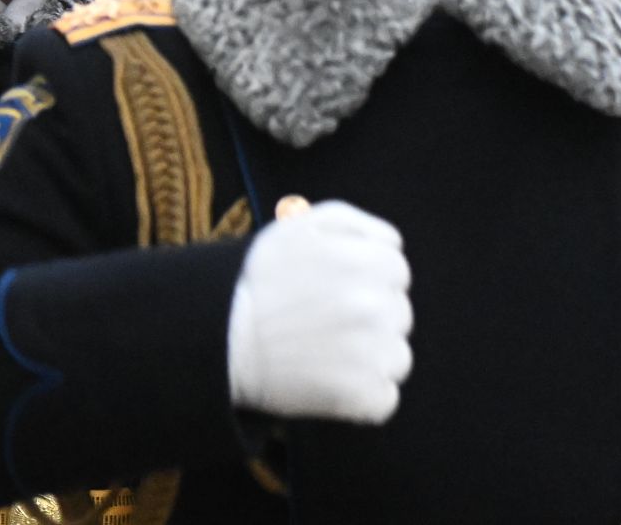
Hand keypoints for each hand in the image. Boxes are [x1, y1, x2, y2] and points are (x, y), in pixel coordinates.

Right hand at [226, 200, 411, 423]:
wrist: (222, 338)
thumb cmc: (260, 280)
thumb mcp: (299, 226)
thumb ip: (354, 223)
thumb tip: (392, 244)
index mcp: (372, 264)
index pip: (396, 271)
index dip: (364, 276)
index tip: (332, 287)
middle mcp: (379, 308)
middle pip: (398, 314)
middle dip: (369, 315)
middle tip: (322, 319)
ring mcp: (374, 356)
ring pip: (397, 357)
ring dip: (370, 357)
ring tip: (323, 350)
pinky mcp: (363, 397)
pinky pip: (384, 397)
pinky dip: (362, 395)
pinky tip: (327, 379)